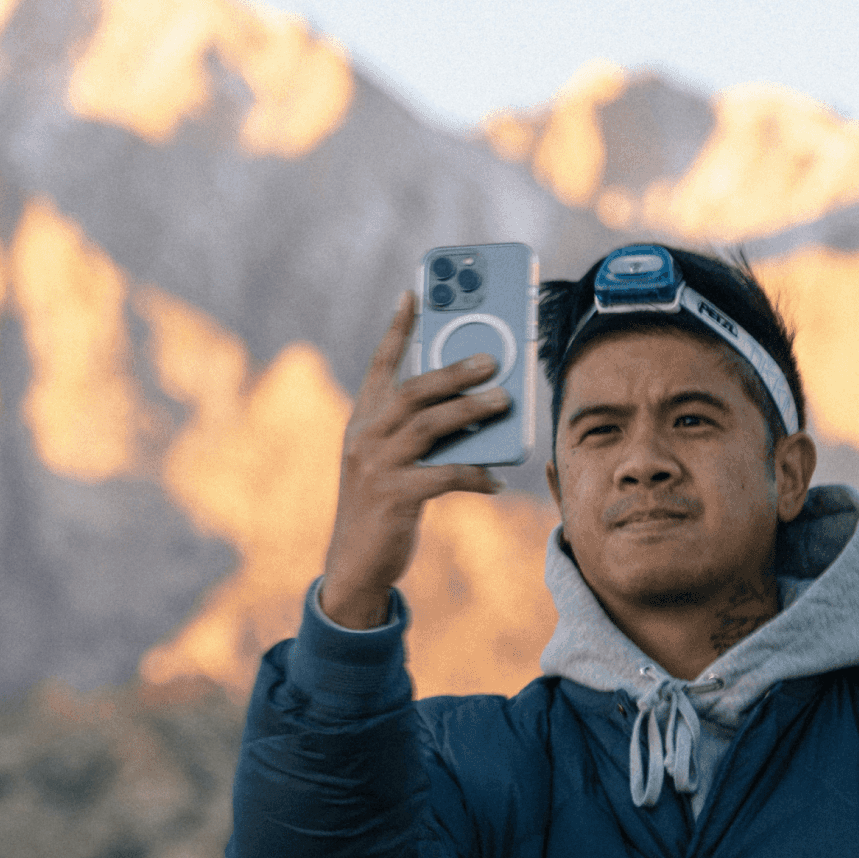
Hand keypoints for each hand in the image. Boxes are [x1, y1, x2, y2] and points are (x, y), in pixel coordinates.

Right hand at [321, 292, 508, 627]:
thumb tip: (479, 411)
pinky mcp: (393, 497)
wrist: (354, 564)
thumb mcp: (393, 461)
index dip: (398, 328)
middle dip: (454, 370)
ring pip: (429, 426)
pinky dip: (474, 474)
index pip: (380, 365)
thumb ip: (423, 433)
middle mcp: (364, 435)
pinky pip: (443, 476)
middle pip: (413, 390)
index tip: (414, 292)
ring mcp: (375, 466)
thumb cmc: (383, 506)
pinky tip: (497, 480)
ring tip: (504, 402)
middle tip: (493, 358)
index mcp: (362, 420)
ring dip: (470, 411)